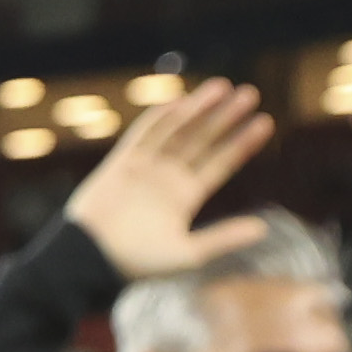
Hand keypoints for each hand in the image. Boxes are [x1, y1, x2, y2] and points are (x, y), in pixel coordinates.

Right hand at [66, 79, 274, 280]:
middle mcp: (167, 179)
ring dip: (198, 110)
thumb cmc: (135, 264)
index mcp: (184, 198)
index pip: (220, 164)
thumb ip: (222, 238)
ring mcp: (144, 169)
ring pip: (177, 132)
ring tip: (223, 87)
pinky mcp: (120, 164)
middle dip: (225, 118)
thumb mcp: (186, 255)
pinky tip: (182, 102)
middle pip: (202, 141)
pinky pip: (142, 134)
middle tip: (250, 94)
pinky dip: (160, 118)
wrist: (87, 261)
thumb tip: (264, 229)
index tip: (265, 122)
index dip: (242, 143)